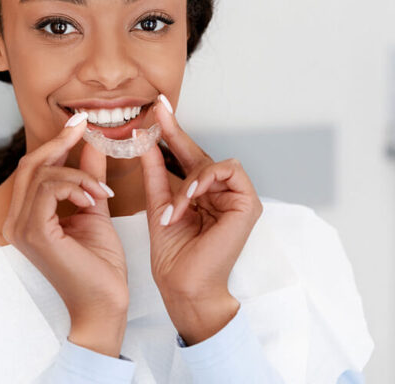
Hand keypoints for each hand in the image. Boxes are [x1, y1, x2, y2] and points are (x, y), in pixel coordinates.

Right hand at [1, 113, 128, 355]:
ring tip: (101, 191)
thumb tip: (92, 145)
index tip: (80, 123)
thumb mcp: (94, 209)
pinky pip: (49, 189)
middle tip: (85, 127)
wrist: (104, 304)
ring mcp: (22, 228)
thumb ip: (89, 178)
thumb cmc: (99, 267)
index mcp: (27, 217)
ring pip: (42, 174)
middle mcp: (17, 221)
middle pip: (30, 165)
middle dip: (60, 142)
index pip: (33, 169)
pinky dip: (76, 185)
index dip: (56, 142)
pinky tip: (94, 199)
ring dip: (78, 173)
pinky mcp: (34, 234)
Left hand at [138, 95, 262, 344]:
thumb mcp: (159, 204)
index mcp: (202, 194)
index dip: (172, 132)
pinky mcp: (249, 204)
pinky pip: (228, 172)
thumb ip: (155, 171)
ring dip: (189, 180)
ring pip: (213, 163)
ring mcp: (237, 198)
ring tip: (176, 207)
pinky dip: (205, 181)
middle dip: (176, 134)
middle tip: (158, 112)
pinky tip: (191, 196)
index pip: (187, 157)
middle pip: (200, 154)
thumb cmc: (173, 255)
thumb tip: (145, 139)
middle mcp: (221, 194)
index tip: (157, 108)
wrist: (183, 286)